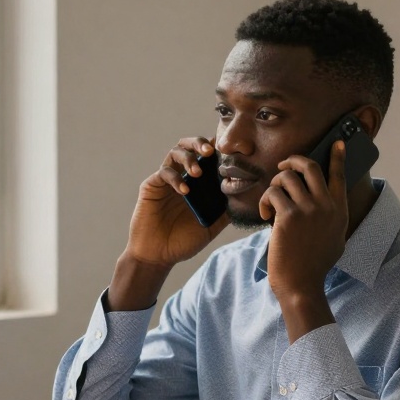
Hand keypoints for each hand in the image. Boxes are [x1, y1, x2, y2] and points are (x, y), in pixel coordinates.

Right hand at [124, 137, 228, 268]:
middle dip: (199, 143)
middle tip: (210, 151)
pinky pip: (164, 173)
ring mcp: (165, 180)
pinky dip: (176, 178)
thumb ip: (226, 210)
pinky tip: (185, 190)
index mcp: (197, 182)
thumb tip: (249, 197)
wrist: (158, 255)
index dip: (217, 150)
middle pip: (188, 146)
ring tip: (198, 172)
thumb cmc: (183, 241)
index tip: (229, 152)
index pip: (206, 157)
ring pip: (175, 153)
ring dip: (188, 158)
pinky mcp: (151, 186)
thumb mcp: (212, 225)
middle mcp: (181, 176)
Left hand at [258, 141, 348, 331]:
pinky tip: (264, 215)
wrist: (301, 284)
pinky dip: (265, 202)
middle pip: (309, 167)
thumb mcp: (334, 238)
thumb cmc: (314, 265)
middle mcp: (326, 206)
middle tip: (283, 167)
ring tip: (271, 203)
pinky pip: (272, 194)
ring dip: (274, 186)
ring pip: (286, 178)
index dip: (337, 156)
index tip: (337, 142)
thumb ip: (331, 218)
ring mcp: (308, 209)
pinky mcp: (288, 216)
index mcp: (339, 210)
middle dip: (293, 161)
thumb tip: (324, 202)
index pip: (339, 175)